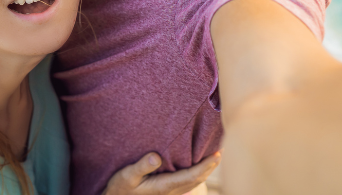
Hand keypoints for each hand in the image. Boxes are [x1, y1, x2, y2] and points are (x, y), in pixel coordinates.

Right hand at [102, 152, 219, 194]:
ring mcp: (170, 194)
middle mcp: (171, 191)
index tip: (217, 154)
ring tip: (214, 157)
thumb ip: (142, 166)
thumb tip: (157, 157)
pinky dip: (196, 174)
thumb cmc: (120, 188)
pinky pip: (187, 183)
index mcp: (164, 186)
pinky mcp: (166, 192)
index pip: (191, 175)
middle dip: (210, 166)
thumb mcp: (127, 176)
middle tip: (221, 150)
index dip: (206, 165)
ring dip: (205, 170)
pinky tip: (197, 166)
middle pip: (197, 179)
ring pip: (193, 182)